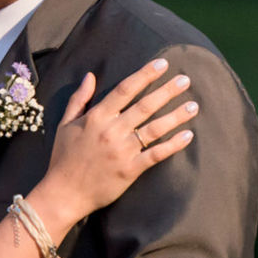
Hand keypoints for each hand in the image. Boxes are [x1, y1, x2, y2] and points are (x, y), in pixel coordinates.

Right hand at [41, 58, 198, 221]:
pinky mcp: (130, 170)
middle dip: (167, 91)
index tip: (162, 64)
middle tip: (185, 80)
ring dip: (176, 116)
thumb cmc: (63, 158)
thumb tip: (90, 76)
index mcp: (97, 117)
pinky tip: (188, 135)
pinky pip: (156, 155)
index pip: (125, 90)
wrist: (64, 193)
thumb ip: (79, 99)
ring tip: (193, 105)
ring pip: (155, 129)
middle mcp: (112, 131)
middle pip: (145, 106)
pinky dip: (173, 145)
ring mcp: (122, 151)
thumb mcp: (65, 124)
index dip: (145, 75)